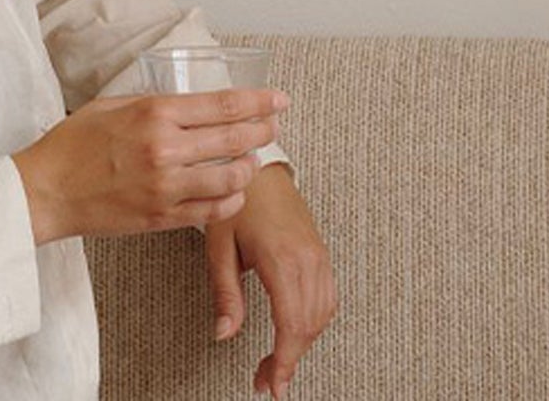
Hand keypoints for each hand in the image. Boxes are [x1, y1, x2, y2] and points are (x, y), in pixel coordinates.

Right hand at [11, 88, 287, 243]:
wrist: (46, 191)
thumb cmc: (75, 143)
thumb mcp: (116, 104)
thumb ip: (157, 103)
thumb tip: (194, 102)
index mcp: (155, 113)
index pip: (223, 105)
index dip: (259, 101)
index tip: (278, 99)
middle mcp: (165, 149)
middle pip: (234, 139)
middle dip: (263, 130)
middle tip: (274, 126)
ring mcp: (164, 187)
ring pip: (229, 179)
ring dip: (249, 167)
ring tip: (252, 159)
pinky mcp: (159, 218)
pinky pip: (209, 212)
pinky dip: (229, 200)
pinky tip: (233, 191)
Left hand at [205, 164, 335, 399]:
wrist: (261, 169)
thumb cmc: (238, 203)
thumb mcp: (220, 248)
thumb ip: (226, 294)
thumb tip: (225, 334)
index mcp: (282, 259)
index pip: (291, 324)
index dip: (283, 361)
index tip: (273, 385)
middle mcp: (307, 258)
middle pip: (308, 326)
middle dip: (289, 360)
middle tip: (266, 379)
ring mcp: (318, 254)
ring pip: (322, 314)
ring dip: (302, 343)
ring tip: (276, 360)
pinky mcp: (321, 252)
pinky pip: (328, 297)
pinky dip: (314, 322)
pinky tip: (296, 331)